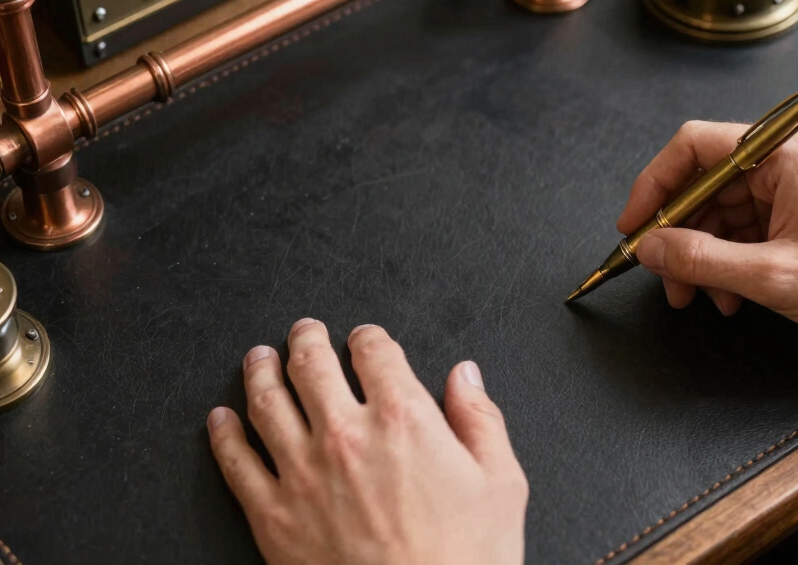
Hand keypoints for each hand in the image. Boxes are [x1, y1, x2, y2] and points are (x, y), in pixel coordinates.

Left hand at [206, 319, 527, 564]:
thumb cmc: (464, 561)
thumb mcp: (500, 484)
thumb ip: (480, 419)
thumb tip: (465, 376)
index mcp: (404, 418)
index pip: (374, 352)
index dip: (368, 336)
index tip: (364, 337)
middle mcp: (346, 435)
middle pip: (311, 364)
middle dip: (306, 339)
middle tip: (304, 331)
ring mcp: (302, 474)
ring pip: (267, 402)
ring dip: (260, 370)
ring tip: (257, 358)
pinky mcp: (272, 516)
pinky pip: (236, 461)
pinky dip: (224, 433)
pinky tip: (221, 419)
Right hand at [618, 121, 797, 386]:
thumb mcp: (770, 276)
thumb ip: (699, 259)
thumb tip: (649, 248)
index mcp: (784, 153)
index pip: (694, 146)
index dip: (653, 185)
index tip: (633, 226)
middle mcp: (789, 160)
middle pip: (705, 184)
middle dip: (679, 235)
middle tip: (663, 276)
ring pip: (724, 212)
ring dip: (705, 256)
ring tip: (700, 297)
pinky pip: (748, 228)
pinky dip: (731, 261)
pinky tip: (731, 296)